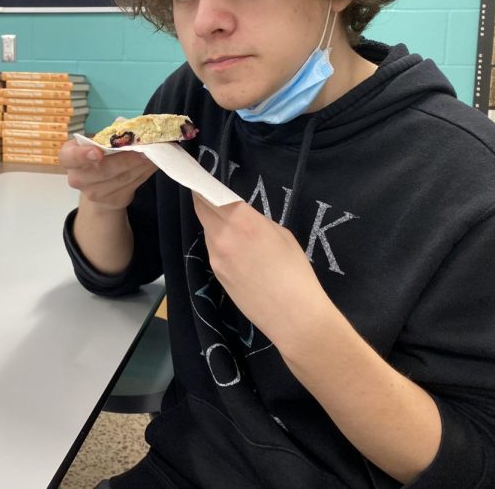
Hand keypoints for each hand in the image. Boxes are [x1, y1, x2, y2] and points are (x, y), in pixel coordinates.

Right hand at [59, 139, 155, 210]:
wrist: (100, 186)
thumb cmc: (100, 155)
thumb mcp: (99, 142)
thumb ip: (110, 135)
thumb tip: (130, 127)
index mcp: (69, 157)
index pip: (70, 157)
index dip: (82, 155)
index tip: (98, 152)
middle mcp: (77, 178)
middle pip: (103, 170)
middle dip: (126, 159)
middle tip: (143, 150)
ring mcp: (94, 193)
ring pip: (121, 178)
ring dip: (139, 166)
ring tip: (152, 154)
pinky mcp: (113, 201)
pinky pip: (132, 186)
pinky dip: (144, 174)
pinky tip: (151, 164)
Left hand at [192, 192, 331, 350]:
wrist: (293, 316)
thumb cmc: (296, 272)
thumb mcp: (282, 235)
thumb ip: (257, 221)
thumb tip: (242, 218)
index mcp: (243, 222)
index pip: (211, 195)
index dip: (203, 185)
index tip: (199, 178)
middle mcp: (223, 237)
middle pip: (202, 210)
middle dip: (202, 200)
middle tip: (207, 193)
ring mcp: (216, 258)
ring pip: (208, 231)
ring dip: (213, 223)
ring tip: (230, 225)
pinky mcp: (216, 275)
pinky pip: (213, 250)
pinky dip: (219, 243)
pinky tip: (236, 249)